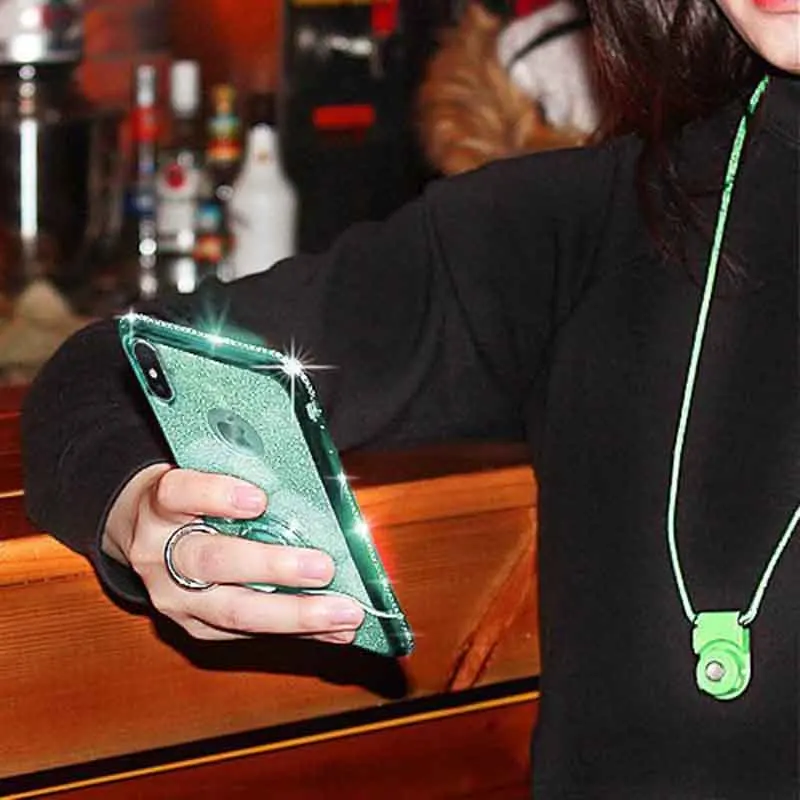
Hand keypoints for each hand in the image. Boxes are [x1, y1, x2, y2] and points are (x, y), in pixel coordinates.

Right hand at [102, 464, 364, 642]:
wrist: (143, 534)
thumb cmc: (192, 497)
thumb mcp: (203, 474)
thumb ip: (246, 480)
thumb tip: (316, 495)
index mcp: (160, 503)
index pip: (178, 494)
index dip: (216, 496)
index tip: (258, 499)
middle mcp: (159, 554)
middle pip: (212, 562)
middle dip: (273, 567)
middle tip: (323, 568)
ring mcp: (174, 597)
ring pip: (233, 611)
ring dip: (296, 614)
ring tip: (344, 612)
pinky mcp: (194, 627)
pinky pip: (250, 634)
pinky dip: (299, 632)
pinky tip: (337, 629)